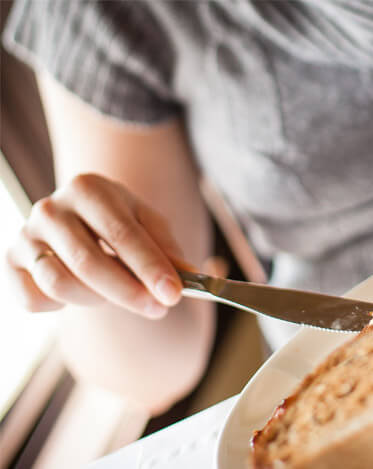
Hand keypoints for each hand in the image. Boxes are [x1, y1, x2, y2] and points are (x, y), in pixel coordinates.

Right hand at [4, 173, 185, 317]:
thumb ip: (168, 249)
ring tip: (118, 293)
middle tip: (159, 309)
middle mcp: (50, 208)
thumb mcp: (149, 225)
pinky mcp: (9, 263)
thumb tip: (189, 277)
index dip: (149, 267)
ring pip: (60, 284)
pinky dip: (60, 306)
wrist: (79, 221)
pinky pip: (34, 299)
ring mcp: (25, 235)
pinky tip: (80, 291)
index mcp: (88, 189)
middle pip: (89, 263)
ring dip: (97, 299)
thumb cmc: (121, 223)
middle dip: (128, 292)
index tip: (173, 295)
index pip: (122, 234)